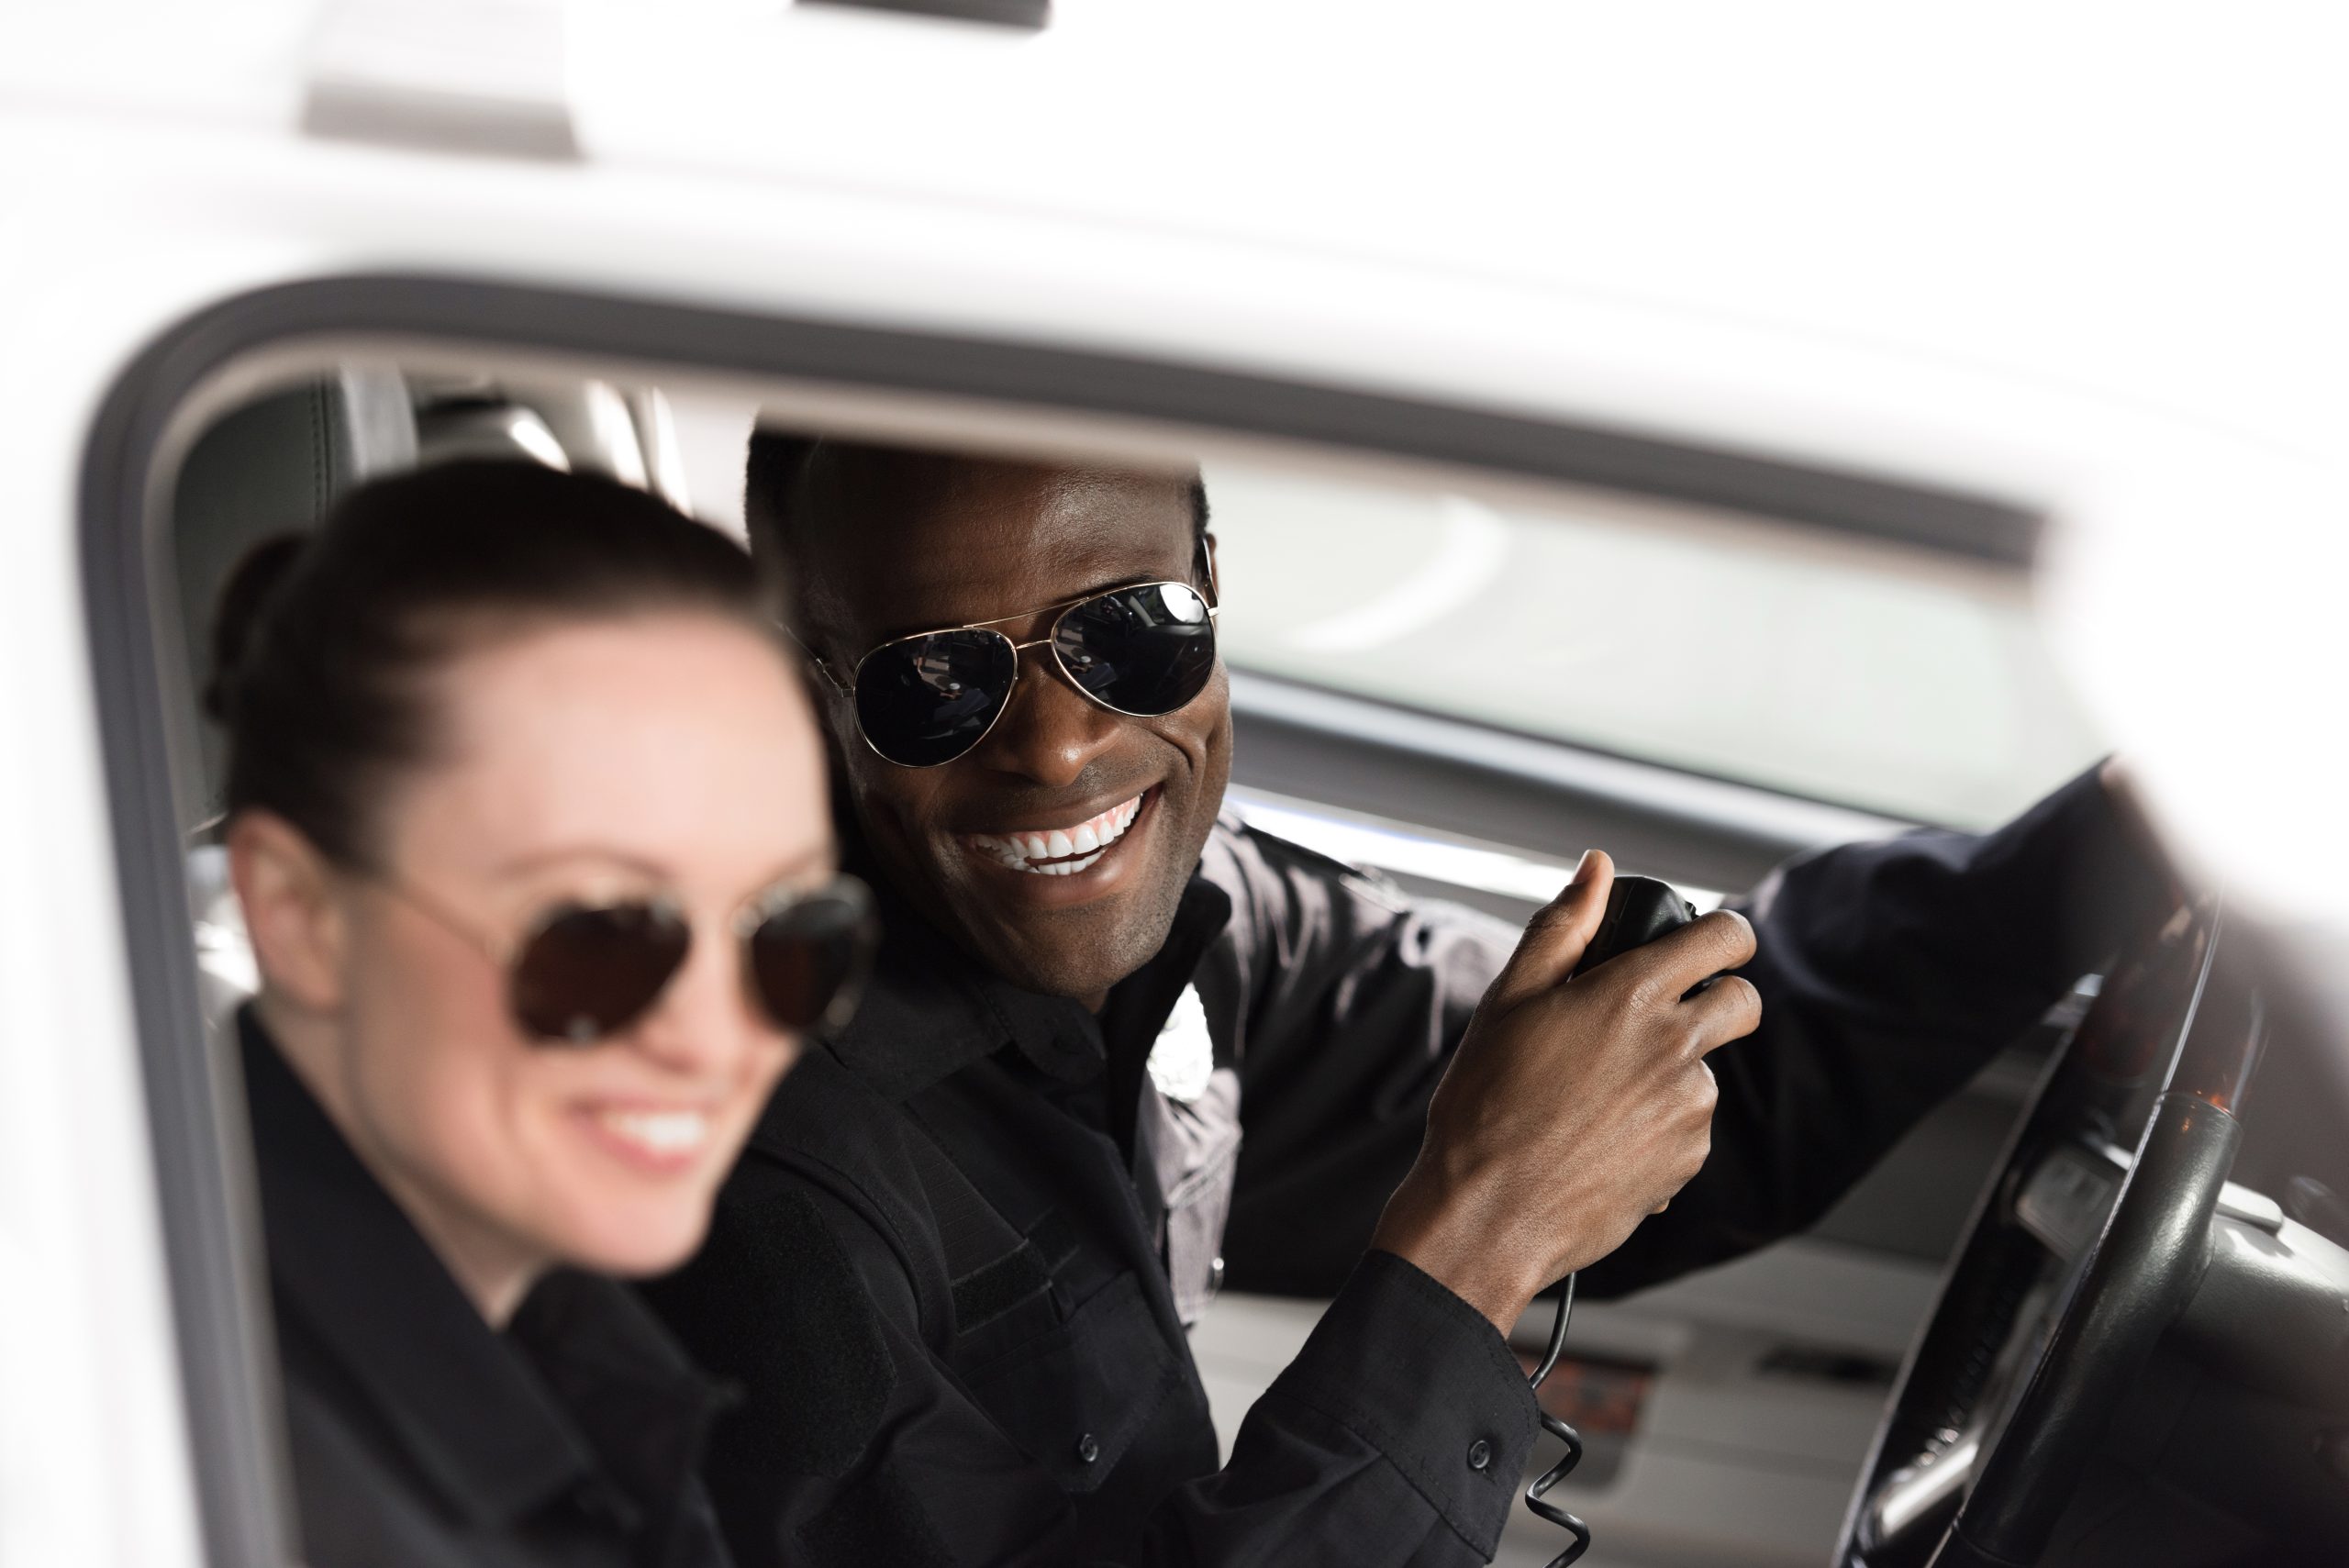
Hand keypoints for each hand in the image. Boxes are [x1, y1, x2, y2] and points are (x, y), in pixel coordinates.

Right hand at [1370, 850, 1760, 1333]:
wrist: (1487, 1213)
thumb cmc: (1487, 1103)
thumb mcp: (1510, 999)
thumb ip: (1562, 926)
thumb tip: (1597, 868)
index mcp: (1632, 995)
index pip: (1725, 938)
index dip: (1727, 934)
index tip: (1713, 945)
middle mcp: (1674, 1047)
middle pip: (1744, 1003)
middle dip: (1721, 997)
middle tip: (1666, 1014)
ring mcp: (1688, 1109)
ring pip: (1708, 1070)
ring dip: (1673, 1070)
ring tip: (1600, 1095)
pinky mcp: (1687, 1161)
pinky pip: (1690, 1128)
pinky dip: (1661, 1126)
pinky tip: (1604, 1139)